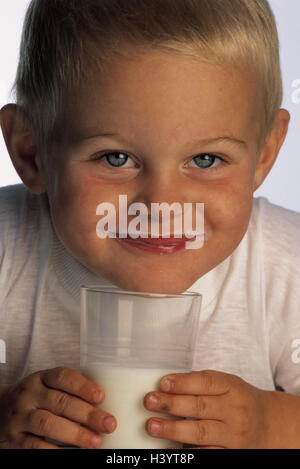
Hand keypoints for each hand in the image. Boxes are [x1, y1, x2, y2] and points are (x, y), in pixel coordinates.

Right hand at [0, 367, 116, 448]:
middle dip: (88, 414)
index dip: (83, 386)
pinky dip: (55, 451)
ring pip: (48, 424)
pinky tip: (72, 453)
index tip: (101, 396)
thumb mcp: (47, 387)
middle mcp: (30, 395)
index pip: (62, 377)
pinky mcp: (15, 439)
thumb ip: (69, 392)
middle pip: (60, 402)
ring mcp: (21, 417)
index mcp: (41, 378)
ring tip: (95, 441)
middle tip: (109, 424)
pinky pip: (36, 446)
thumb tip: (105, 405)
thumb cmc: (36, 398)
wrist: (0, 410)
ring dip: (75, 434)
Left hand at [144, 370, 269, 448]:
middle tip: (150, 402)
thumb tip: (167, 385)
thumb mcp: (227, 384)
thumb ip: (202, 383)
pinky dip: (188, 451)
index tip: (162, 383)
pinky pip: (207, 454)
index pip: (205, 382)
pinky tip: (170, 449)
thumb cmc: (239, 400)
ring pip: (201, 432)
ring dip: (173, 429)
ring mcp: (234, 435)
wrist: (269, 424)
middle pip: (200, 406)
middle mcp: (234, 410)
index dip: (183, 382)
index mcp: (231, 387)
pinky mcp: (232, 454)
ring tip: (152, 426)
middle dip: (172, 404)